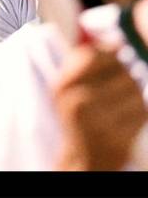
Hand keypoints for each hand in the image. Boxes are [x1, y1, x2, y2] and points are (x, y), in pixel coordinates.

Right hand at [54, 44, 147, 170]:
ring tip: (120, 102)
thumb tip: (117, 43)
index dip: (108, 53)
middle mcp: (77, 101)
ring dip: (134, 91)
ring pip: (133, 87)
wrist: (84, 158)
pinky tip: (127, 117)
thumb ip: (86, 63)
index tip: (112, 59)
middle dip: (123, 73)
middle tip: (115, 86)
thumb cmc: (78, 117)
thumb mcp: (69, 88)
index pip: (92, 55)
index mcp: (61, 87)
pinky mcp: (119, 135)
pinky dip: (140, 109)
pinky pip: (141, 108)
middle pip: (119, 69)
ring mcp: (98, 120)